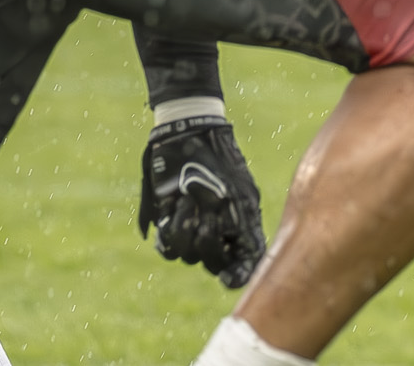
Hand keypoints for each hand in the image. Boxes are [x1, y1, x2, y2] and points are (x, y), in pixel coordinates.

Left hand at [138, 113, 264, 288]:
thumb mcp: (236, 193)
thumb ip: (240, 229)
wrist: (189, 134)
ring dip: (186, 227)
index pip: (246, 263)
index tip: (226, 279)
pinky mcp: (171, 221)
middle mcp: (220, 231)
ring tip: (186, 198)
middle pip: (214, 263)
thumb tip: (242, 266)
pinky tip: (170, 212)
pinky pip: (168, 247)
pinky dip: (167, 234)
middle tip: (206, 215)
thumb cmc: (218, 161)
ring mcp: (195, 227)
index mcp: (242, 223)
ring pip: (188, 255)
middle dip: (208, 244)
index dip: (238, 276)